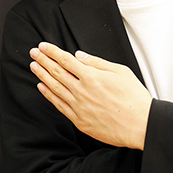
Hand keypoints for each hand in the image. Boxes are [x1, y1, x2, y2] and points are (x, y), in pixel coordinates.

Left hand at [29, 43, 151, 148]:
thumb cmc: (134, 98)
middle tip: (33, 53)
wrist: (140, 125)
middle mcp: (82, 91)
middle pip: (57, 72)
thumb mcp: (120, 72)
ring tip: (34, 67)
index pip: (66, 60)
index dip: (52, 52)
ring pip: (55, 88)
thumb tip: (78, 55)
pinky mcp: (79, 121)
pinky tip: (42, 87)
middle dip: (43, 61)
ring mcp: (79, 107)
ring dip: (42, 76)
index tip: (43, 46)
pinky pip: (59, 105)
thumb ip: (97, 62)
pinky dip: (49, 95)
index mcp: (92, 77)